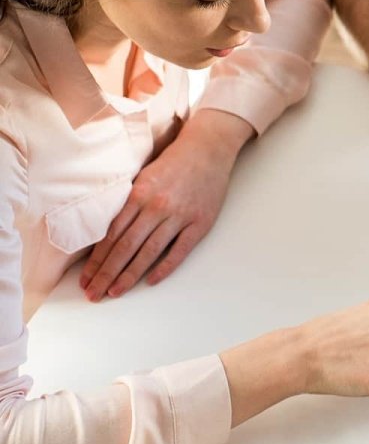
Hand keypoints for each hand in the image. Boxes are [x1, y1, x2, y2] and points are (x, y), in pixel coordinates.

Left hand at [80, 109, 252, 300]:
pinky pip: (179, 250)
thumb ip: (127, 203)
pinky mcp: (200, 222)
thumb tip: (106, 234)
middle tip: (93, 294)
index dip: (96, 260)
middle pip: (125, 248)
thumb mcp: (143, 177)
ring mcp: (179, 216)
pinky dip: (164, 267)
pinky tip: (150, 281)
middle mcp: (156, 207)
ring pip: (148, 252)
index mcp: (138, 195)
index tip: (86, 279)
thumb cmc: (173, 163)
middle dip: (106, 274)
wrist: (207, 149)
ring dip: (129, 275)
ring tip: (114, 292)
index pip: (111, 235)